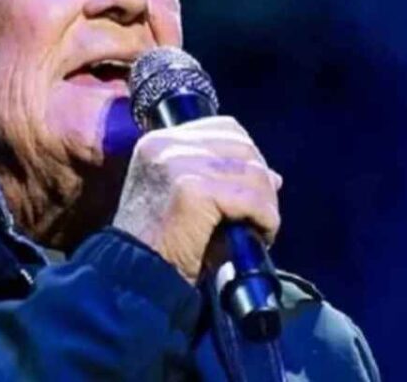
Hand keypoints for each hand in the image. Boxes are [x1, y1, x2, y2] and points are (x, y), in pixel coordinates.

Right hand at [112, 116, 282, 283]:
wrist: (134, 276)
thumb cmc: (158, 245)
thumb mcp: (183, 199)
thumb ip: (219, 179)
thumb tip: (272, 176)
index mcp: (158, 142)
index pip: (224, 129)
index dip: (248, 158)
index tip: (253, 189)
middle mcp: (165, 145)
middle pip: (242, 147)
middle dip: (261, 181)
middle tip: (262, 214)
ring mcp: (178, 164)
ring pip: (252, 173)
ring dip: (266, 203)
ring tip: (260, 229)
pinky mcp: (192, 190)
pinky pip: (250, 199)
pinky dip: (265, 219)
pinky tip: (261, 236)